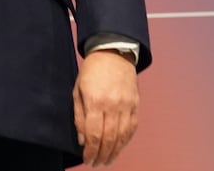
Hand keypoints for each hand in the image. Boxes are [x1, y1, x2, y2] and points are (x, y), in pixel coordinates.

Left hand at [73, 50, 138, 166]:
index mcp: (95, 101)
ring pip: (122, 137)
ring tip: (106, 161)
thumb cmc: (91, 71)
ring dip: (114, 153)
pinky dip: (125, 142)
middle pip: (108, 139)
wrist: (113, 53)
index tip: (88, 160)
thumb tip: (82, 140)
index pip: (93, 134)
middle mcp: (112, 105)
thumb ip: (79, 116)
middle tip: (96, 164)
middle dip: (102, 155)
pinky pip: (131, 129)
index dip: (90, 151)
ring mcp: (126, 106)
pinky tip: (118, 148)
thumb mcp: (77, 90)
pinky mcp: (135, 106)